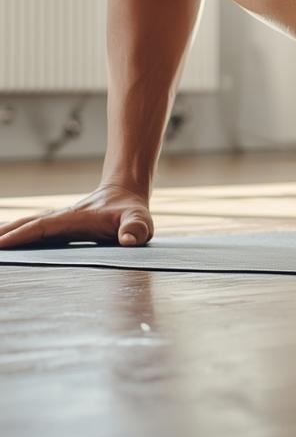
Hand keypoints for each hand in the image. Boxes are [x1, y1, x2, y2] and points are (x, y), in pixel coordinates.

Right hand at [0, 184, 153, 249]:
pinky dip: (17, 234)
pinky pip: (33, 230)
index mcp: (73, 220)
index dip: (21, 236)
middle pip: (25, 225)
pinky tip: (7, 241)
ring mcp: (58, 222)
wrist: (127, 192)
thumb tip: (128, 240)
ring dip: (7, 233)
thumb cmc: (133, 211)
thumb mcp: (140, 221)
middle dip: (4, 235)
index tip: (0, 244)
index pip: (41, 228)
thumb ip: (136, 229)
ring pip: (26, 225)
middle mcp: (60, 219)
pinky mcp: (59, 227)